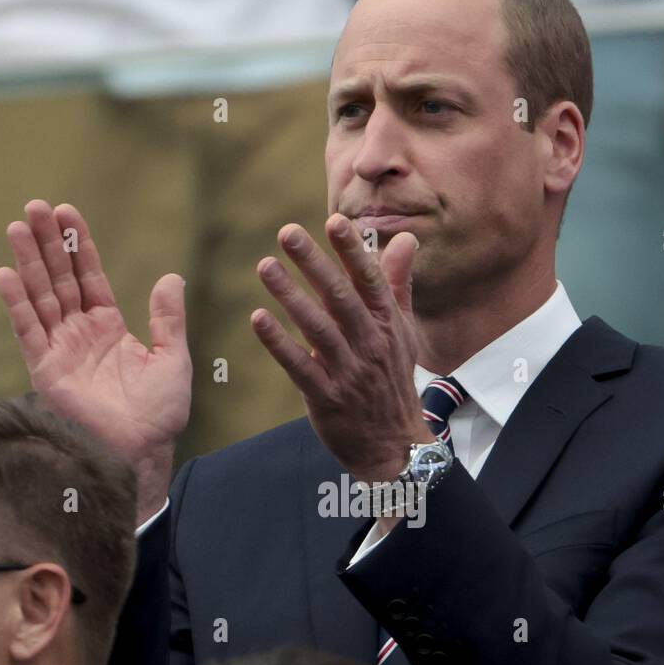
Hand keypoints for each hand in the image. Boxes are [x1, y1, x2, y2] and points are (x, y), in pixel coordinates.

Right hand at [0, 200, 192, 519]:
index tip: (67, 212)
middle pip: (59, 279)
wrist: (143, 449)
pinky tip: (7, 273)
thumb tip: (171, 277)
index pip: (89, 276)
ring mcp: (61, 350)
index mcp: (108, 327)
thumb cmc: (160, 412)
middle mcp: (80, 333)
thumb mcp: (172, 357)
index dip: (78, 245)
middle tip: (35, 206)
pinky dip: (18, 303)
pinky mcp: (46, 370)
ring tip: (17, 226)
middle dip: (48, 243)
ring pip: (41, 297)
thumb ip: (167, 318)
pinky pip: (28, 331)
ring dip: (29, 262)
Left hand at [251, 215, 430, 483]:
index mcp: (388, 325)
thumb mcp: (403, 332)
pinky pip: (300, 366)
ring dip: (290, 295)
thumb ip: (397, 284)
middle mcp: (370, 344)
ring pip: (318, 328)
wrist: (394, 444)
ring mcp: (349, 372)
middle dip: (314, 263)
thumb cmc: (393, 380)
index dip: (352, 251)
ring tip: (265, 267)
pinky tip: (259, 319)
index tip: (333, 221)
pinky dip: (279, 343)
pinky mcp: (326, 397)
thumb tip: (404, 239)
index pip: (370, 281)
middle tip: (287, 233)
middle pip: (341, 297)